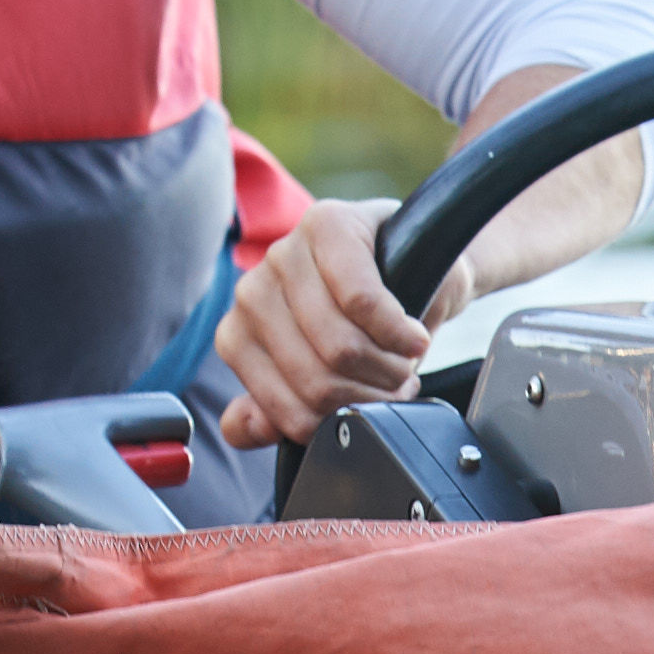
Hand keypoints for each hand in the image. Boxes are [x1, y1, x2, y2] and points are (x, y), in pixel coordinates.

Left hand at [213, 196, 468, 448]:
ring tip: (405, 361)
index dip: (335, 421)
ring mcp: (285, 254)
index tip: (367, 409)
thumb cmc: (366, 323)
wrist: (413, 263)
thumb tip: (245, 428)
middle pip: (314, 380)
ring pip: (340, 346)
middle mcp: (251, 292)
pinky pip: (363, 302)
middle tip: (396, 385)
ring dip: (389, 367)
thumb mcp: (323, 372)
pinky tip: (414, 335)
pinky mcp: (327, 225)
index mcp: (238, 335)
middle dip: (369, 395)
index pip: (280, 407)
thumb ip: (279, 407)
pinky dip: (399, 332)